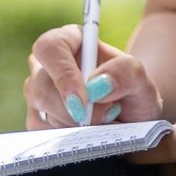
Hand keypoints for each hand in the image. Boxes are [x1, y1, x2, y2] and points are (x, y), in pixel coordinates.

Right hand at [26, 26, 159, 130]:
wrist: (132, 116)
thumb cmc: (133, 89)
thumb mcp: (139, 77)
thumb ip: (125, 73)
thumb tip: (97, 84)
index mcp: (71, 40)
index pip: (50, 47)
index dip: (63, 75)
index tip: (84, 100)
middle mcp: (48, 63)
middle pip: (42, 87)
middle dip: (75, 110)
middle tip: (107, 113)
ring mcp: (38, 89)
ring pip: (41, 110)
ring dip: (75, 123)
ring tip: (103, 118)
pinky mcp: (36, 116)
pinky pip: (41, 130)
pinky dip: (67, 135)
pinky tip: (87, 129)